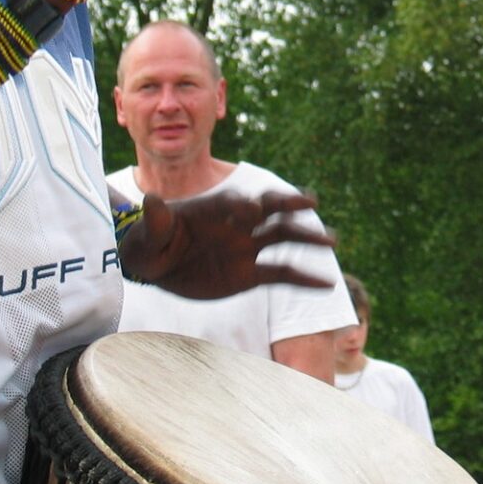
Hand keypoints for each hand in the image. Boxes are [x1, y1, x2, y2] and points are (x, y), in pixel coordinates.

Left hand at [118, 190, 336, 298]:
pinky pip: (283, 274)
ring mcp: (247, 248)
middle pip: (269, 209)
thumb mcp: (150, 232)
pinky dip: (305, 279)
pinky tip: (326, 284)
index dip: (243, 206)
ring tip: (332, 240)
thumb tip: (151, 199)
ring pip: (283, 237)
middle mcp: (238, 224)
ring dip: (307, 237)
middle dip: (289, 203)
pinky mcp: (250, 274)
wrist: (156, 267)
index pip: (235, 203)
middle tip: (310, 201)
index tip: (249, 213)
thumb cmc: (151, 242)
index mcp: (216, 208)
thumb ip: (157, 219)